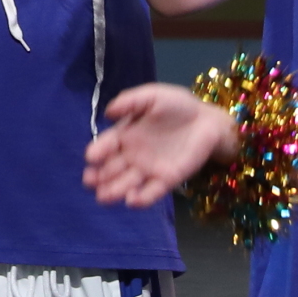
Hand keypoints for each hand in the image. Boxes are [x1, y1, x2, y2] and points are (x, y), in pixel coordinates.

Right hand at [81, 83, 232, 205]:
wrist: (207, 121)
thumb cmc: (177, 106)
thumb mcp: (152, 96)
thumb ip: (130, 101)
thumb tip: (107, 112)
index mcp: (125, 135)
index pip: (106, 146)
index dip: (97, 152)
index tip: (91, 157)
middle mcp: (132, 155)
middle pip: (111, 169)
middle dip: (99, 177)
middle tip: (90, 182)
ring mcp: (148, 170)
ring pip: (126, 184)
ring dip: (114, 191)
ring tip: (104, 197)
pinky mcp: (166, 180)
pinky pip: (151, 192)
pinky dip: (142, 199)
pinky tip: (133, 200)